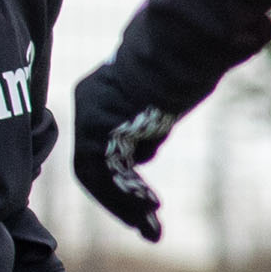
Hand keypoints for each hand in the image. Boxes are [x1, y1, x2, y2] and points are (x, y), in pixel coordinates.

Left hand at [71, 62, 175, 241]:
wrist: (179, 45)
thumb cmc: (184, 60)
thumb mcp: (161, 96)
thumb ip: (146, 122)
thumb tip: (145, 152)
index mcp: (95, 96)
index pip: (97, 150)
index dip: (116, 183)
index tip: (142, 204)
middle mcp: (86, 107)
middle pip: (92, 168)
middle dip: (119, 202)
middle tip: (144, 226)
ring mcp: (90, 116)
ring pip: (99, 175)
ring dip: (124, 205)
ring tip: (151, 226)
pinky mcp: (101, 127)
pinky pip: (110, 172)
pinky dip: (127, 195)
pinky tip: (150, 210)